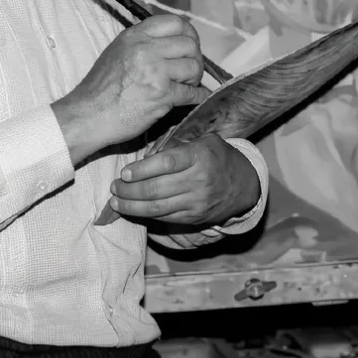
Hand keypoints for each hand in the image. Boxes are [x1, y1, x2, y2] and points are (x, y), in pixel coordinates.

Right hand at [54, 15, 210, 163]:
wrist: (89, 115)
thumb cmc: (101, 87)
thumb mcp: (117, 51)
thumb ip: (142, 42)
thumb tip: (171, 41)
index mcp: (135, 36)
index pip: (175, 22)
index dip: (189, 33)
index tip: (190, 44)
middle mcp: (146, 49)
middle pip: (189, 44)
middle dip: (195, 57)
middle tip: (190, 70)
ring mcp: (155, 71)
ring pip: (194, 67)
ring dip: (195, 77)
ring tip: (187, 84)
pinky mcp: (162, 95)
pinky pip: (192, 93)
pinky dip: (197, 96)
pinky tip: (194, 97)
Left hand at [107, 133, 260, 225]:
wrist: (243, 184)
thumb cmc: (218, 156)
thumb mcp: (204, 140)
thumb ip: (178, 143)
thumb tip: (148, 153)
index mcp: (199, 156)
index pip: (166, 164)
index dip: (142, 169)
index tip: (124, 172)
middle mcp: (198, 180)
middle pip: (157, 188)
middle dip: (130, 190)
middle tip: (114, 187)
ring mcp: (196, 202)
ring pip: (157, 207)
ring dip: (132, 206)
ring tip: (116, 201)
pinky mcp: (194, 217)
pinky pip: (165, 218)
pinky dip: (145, 215)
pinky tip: (132, 210)